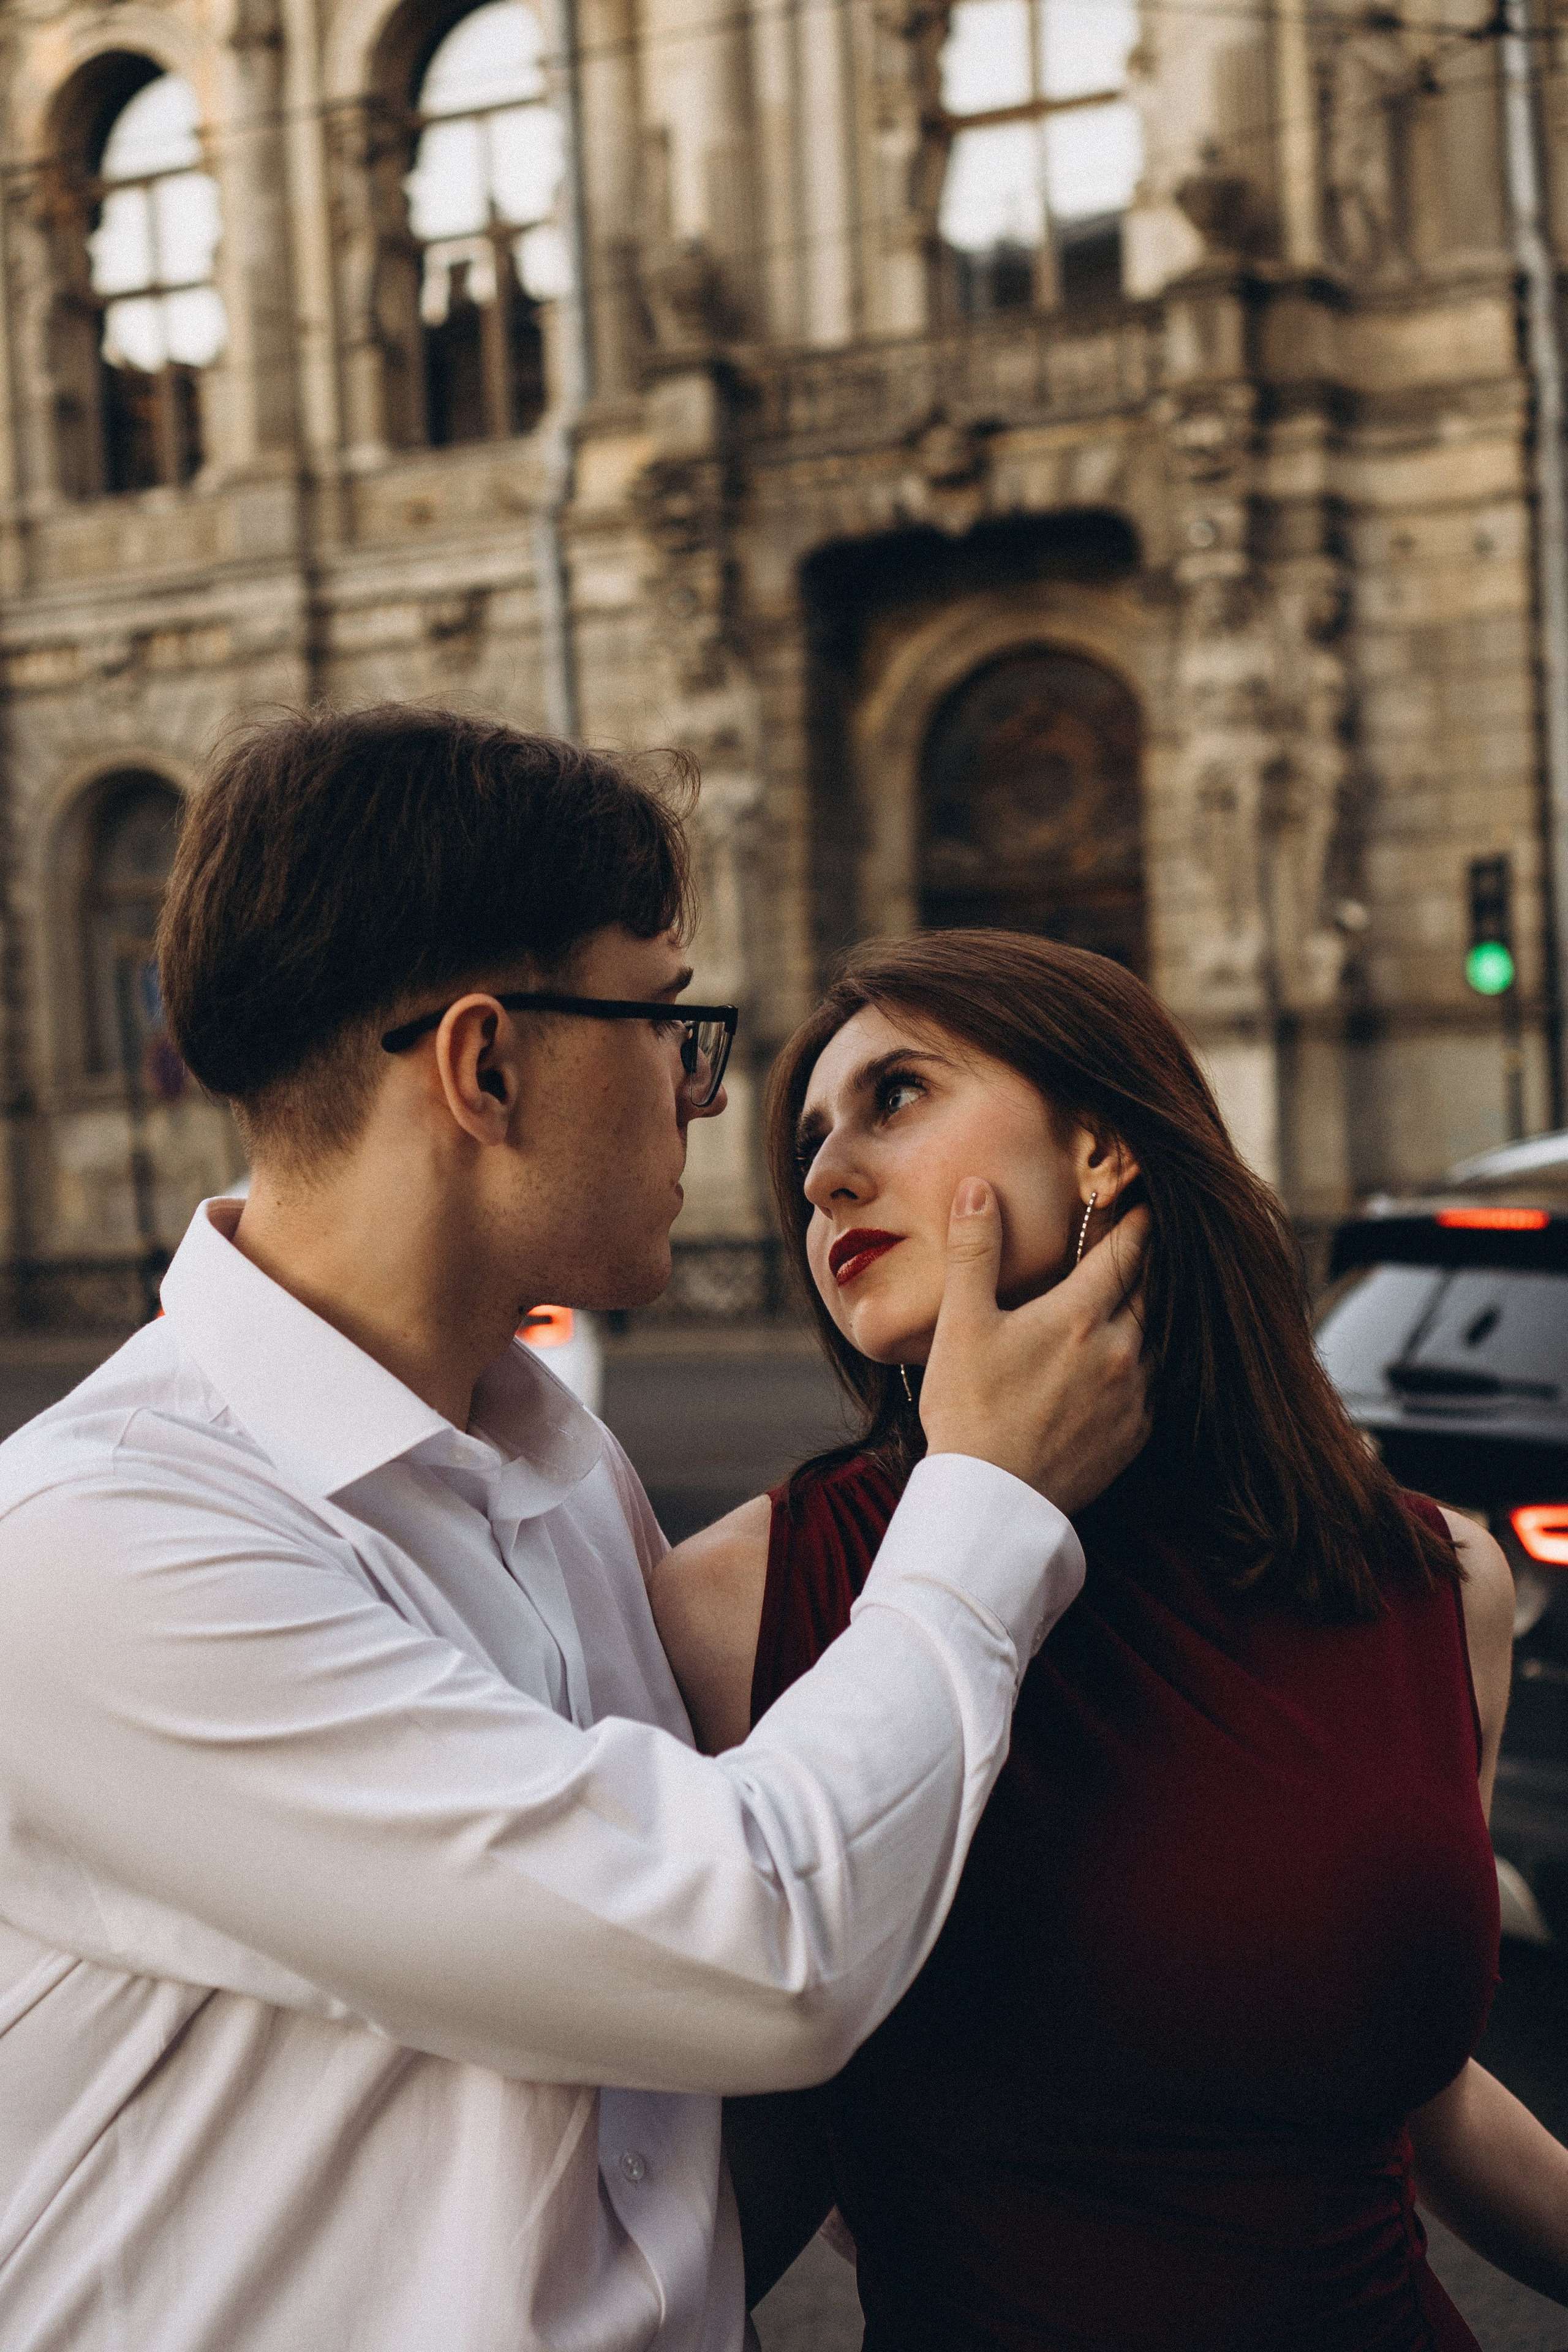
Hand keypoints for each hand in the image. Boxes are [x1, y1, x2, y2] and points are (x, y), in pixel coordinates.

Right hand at [919, 1179, 1150, 1513]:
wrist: (992, 1499)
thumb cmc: (969, 1409)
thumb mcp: (961, 1323)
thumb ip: (974, 1251)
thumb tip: (978, 1188)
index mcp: (1078, 1315)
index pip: (1124, 1251)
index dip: (1136, 1222)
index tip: (1146, 1201)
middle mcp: (1119, 1349)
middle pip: (1150, 1289)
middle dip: (1149, 1262)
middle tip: (1150, 1240)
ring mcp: (1134, 1395)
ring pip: (1158, 1336)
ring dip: (1150, 1313)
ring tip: (1143, 1298)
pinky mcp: (1136, 1433)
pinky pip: (1156, 1384)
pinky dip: (1148, 1363)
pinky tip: (1133, 1362)